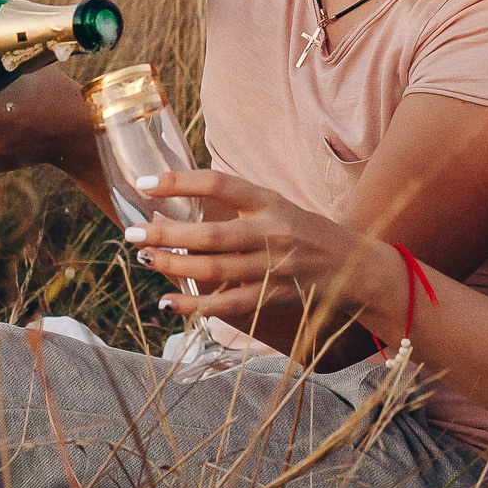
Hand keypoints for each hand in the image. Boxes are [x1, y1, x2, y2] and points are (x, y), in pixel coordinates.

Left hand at [121, 167, 404, 325]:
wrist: (356, 266)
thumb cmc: (305, 231)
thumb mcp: (276, 206)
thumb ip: (235, 206)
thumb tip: (175, 203)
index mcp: (269, 201)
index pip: (218, 184)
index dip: (179, 182)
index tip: (144, 182)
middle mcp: (272, 231)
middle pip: (210, 234)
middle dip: (166, 233)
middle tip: (131, 232)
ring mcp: (274, 266)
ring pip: (215, 269)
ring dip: (174, 266)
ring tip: (144, 259)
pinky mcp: (274, 296)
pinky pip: (229, 304)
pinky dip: (196, 306)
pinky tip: (168, 303)